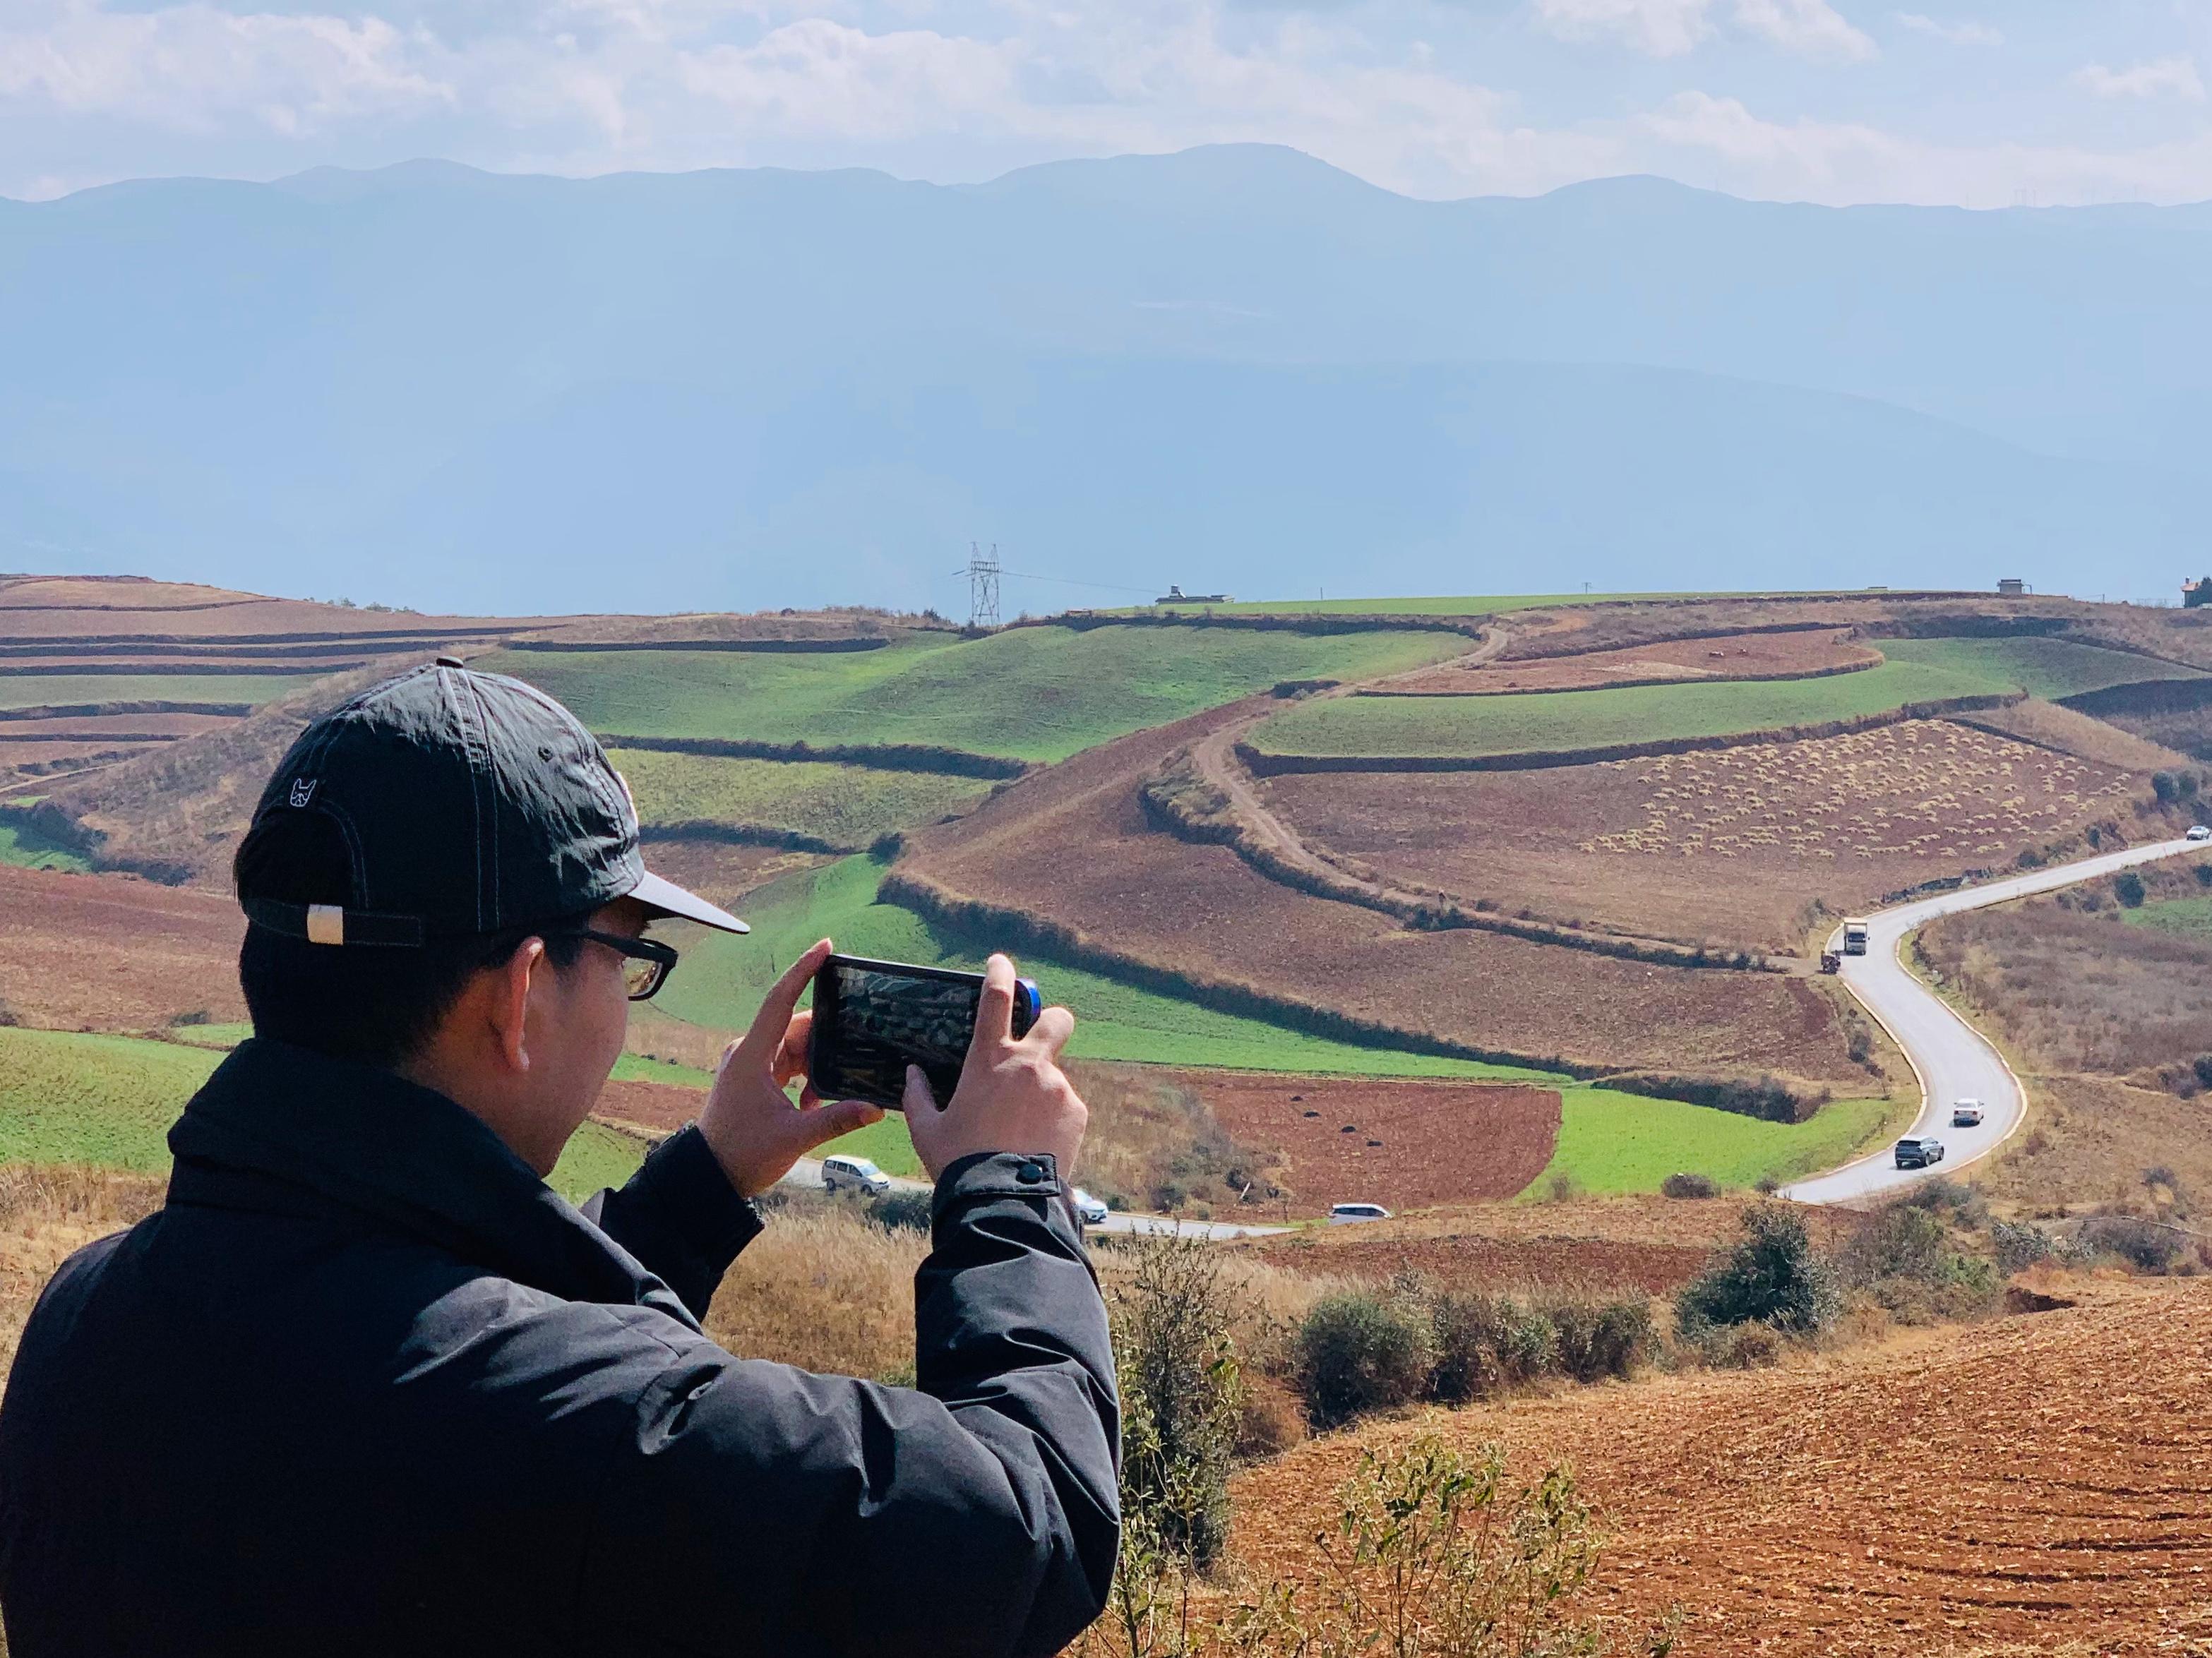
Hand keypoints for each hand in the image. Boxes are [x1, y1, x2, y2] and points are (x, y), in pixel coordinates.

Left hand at [697, 938, 883, 1198]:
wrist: (709, 1178)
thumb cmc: (742, 1155)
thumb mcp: (794, 1137)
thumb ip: (837, 1119)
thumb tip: (877, 1108)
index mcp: (751, 1055)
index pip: (781, 1001)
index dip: (803, 971)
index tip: (825, 946)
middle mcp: (748, 1052)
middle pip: (795, 1027)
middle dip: (825, 1039)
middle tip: (853, 1047)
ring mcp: (749, 1065)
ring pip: (794, 1048)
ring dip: (816, 1065)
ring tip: (831, 1089)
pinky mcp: (753, 1080)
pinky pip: (788, 1064)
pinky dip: (806, 1077)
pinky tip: (817, 1100)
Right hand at [903, 954, 1086, 1183]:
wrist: (1002, 1200)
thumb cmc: (959, 1162)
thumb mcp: (926, 1129)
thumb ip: (917, 1095)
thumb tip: (912, 1074)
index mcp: (989, 1059)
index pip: (995, 999)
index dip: (999, 972)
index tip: (1000, 962)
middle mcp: (1029, 1064)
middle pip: (1057, 1019)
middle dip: (1053, 1020)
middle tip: (1041, 1037)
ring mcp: (1057, 1087)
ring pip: (1054, 1075)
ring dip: (1041, 1090)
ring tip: (1021, 1129)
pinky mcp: (1077, 1112)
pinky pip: (1065, 1106)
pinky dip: (1053, 1119)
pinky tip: (1035, 1143)